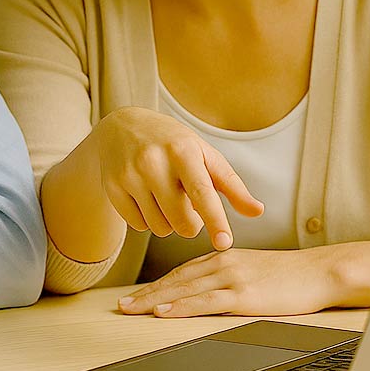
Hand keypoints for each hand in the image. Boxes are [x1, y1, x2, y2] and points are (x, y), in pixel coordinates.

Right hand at [89, 107, 264, 249]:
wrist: (122, 127)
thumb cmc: (172, 143)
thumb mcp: (204, 154)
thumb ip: (231, 185)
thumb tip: (257, 211)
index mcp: (183, 150)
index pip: (202, 192)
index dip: (215, 220)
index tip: (225, 243)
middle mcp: (153, 161)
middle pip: (182, 221)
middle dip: (191, 223)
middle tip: (188, 206)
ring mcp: (130, 175)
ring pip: (160, 228)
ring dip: (169, 222)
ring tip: (166, 198)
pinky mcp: (112, 187)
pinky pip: (138, 226)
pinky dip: (147, 220)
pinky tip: (146, 198)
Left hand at [116, 241, 369, 317]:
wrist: (320, 272)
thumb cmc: (291, 275)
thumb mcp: (253, 269)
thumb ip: (229, 275)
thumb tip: (209, 290)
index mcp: (223, 257)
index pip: (182, 272)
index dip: (156, 285)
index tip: (137, 296)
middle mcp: (222, 263)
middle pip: (176, 280)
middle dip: (146, 293)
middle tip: (122, 305)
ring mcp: (232, 278)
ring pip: (184, 289)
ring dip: (154, 300)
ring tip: (132, 310)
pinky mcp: (243, 294)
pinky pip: (205, 301)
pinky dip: (181, 306)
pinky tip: (163, 312)